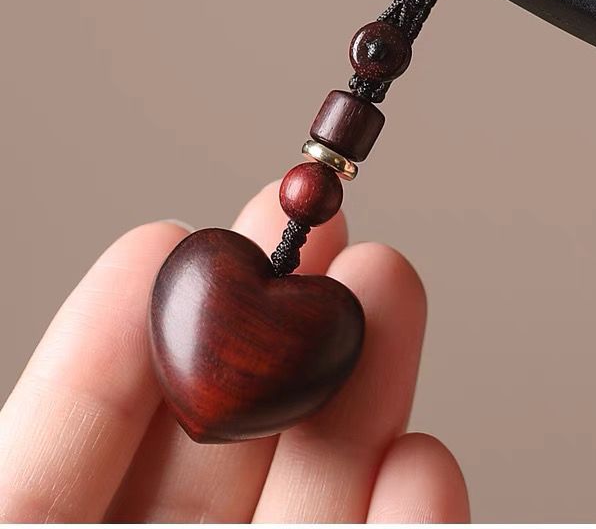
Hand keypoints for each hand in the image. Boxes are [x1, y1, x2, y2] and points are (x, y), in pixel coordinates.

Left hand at [0, 182, 468, 521]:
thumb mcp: (22, 525)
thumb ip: (45, 448)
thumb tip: (150, 262)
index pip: (92, 427)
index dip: (143, 327)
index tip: (191, 234)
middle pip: (228, 442)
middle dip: (285, 329)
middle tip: (328, 230)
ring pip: (318, 499)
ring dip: (365, 396)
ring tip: (393, 288)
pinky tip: (422, 463)